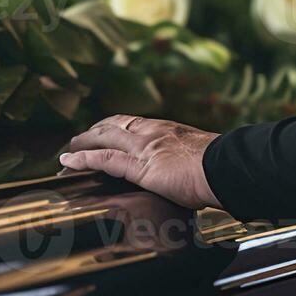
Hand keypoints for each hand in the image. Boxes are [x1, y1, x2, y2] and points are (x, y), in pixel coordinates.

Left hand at [59, 115, 222, 210]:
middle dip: (91, 133)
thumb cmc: (222, 168)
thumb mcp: (201, 157)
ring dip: (80, 145)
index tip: (100, 131)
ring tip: (65, 154)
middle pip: (111, 126)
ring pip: (102, 139)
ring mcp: (145, 148)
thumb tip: (189, 172)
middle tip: (76, 141)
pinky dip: (83, 159)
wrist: (229, 168)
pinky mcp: (142, 167)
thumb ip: (187, 160)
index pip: (131, 123)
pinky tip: (69, 161)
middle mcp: (152, 132)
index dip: (111, 127)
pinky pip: (104, 160)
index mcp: (166, 128)